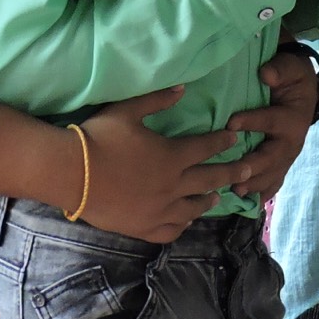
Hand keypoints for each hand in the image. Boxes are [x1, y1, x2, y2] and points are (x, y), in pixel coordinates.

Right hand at [76, 86, 254, 243]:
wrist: (71, 173)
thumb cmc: (99, 137)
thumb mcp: (128, 110)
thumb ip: (158, 100)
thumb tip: (183, 88)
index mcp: (172, 156)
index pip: (207, 148)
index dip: (223, 142)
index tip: (235, 138)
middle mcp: (172, 185)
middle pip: (210, 179)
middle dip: (231, 173)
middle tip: (247, 170)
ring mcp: (159, 209)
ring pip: (194, 208)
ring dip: (209, 200)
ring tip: (218, 196)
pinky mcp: (144, 227)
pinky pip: (172, 230)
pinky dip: (183, 223)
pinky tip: (186, 219)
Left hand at [223, 52, 317, 200]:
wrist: (303, 92)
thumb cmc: (292, 79)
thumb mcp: (289, 68)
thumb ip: (279, 69)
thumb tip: (266, 74)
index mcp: (293, 118)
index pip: (271, 120)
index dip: (252, 121)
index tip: (230, 123)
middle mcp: (292, 142)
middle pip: (273, 157)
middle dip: (253, 166)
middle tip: (234, 173)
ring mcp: (287, 156)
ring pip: (272, 174)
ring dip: (255, 184)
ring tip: (235, 192)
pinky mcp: (281, 164)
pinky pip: (273, 183)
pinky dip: (262, 194)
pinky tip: (247, 204)